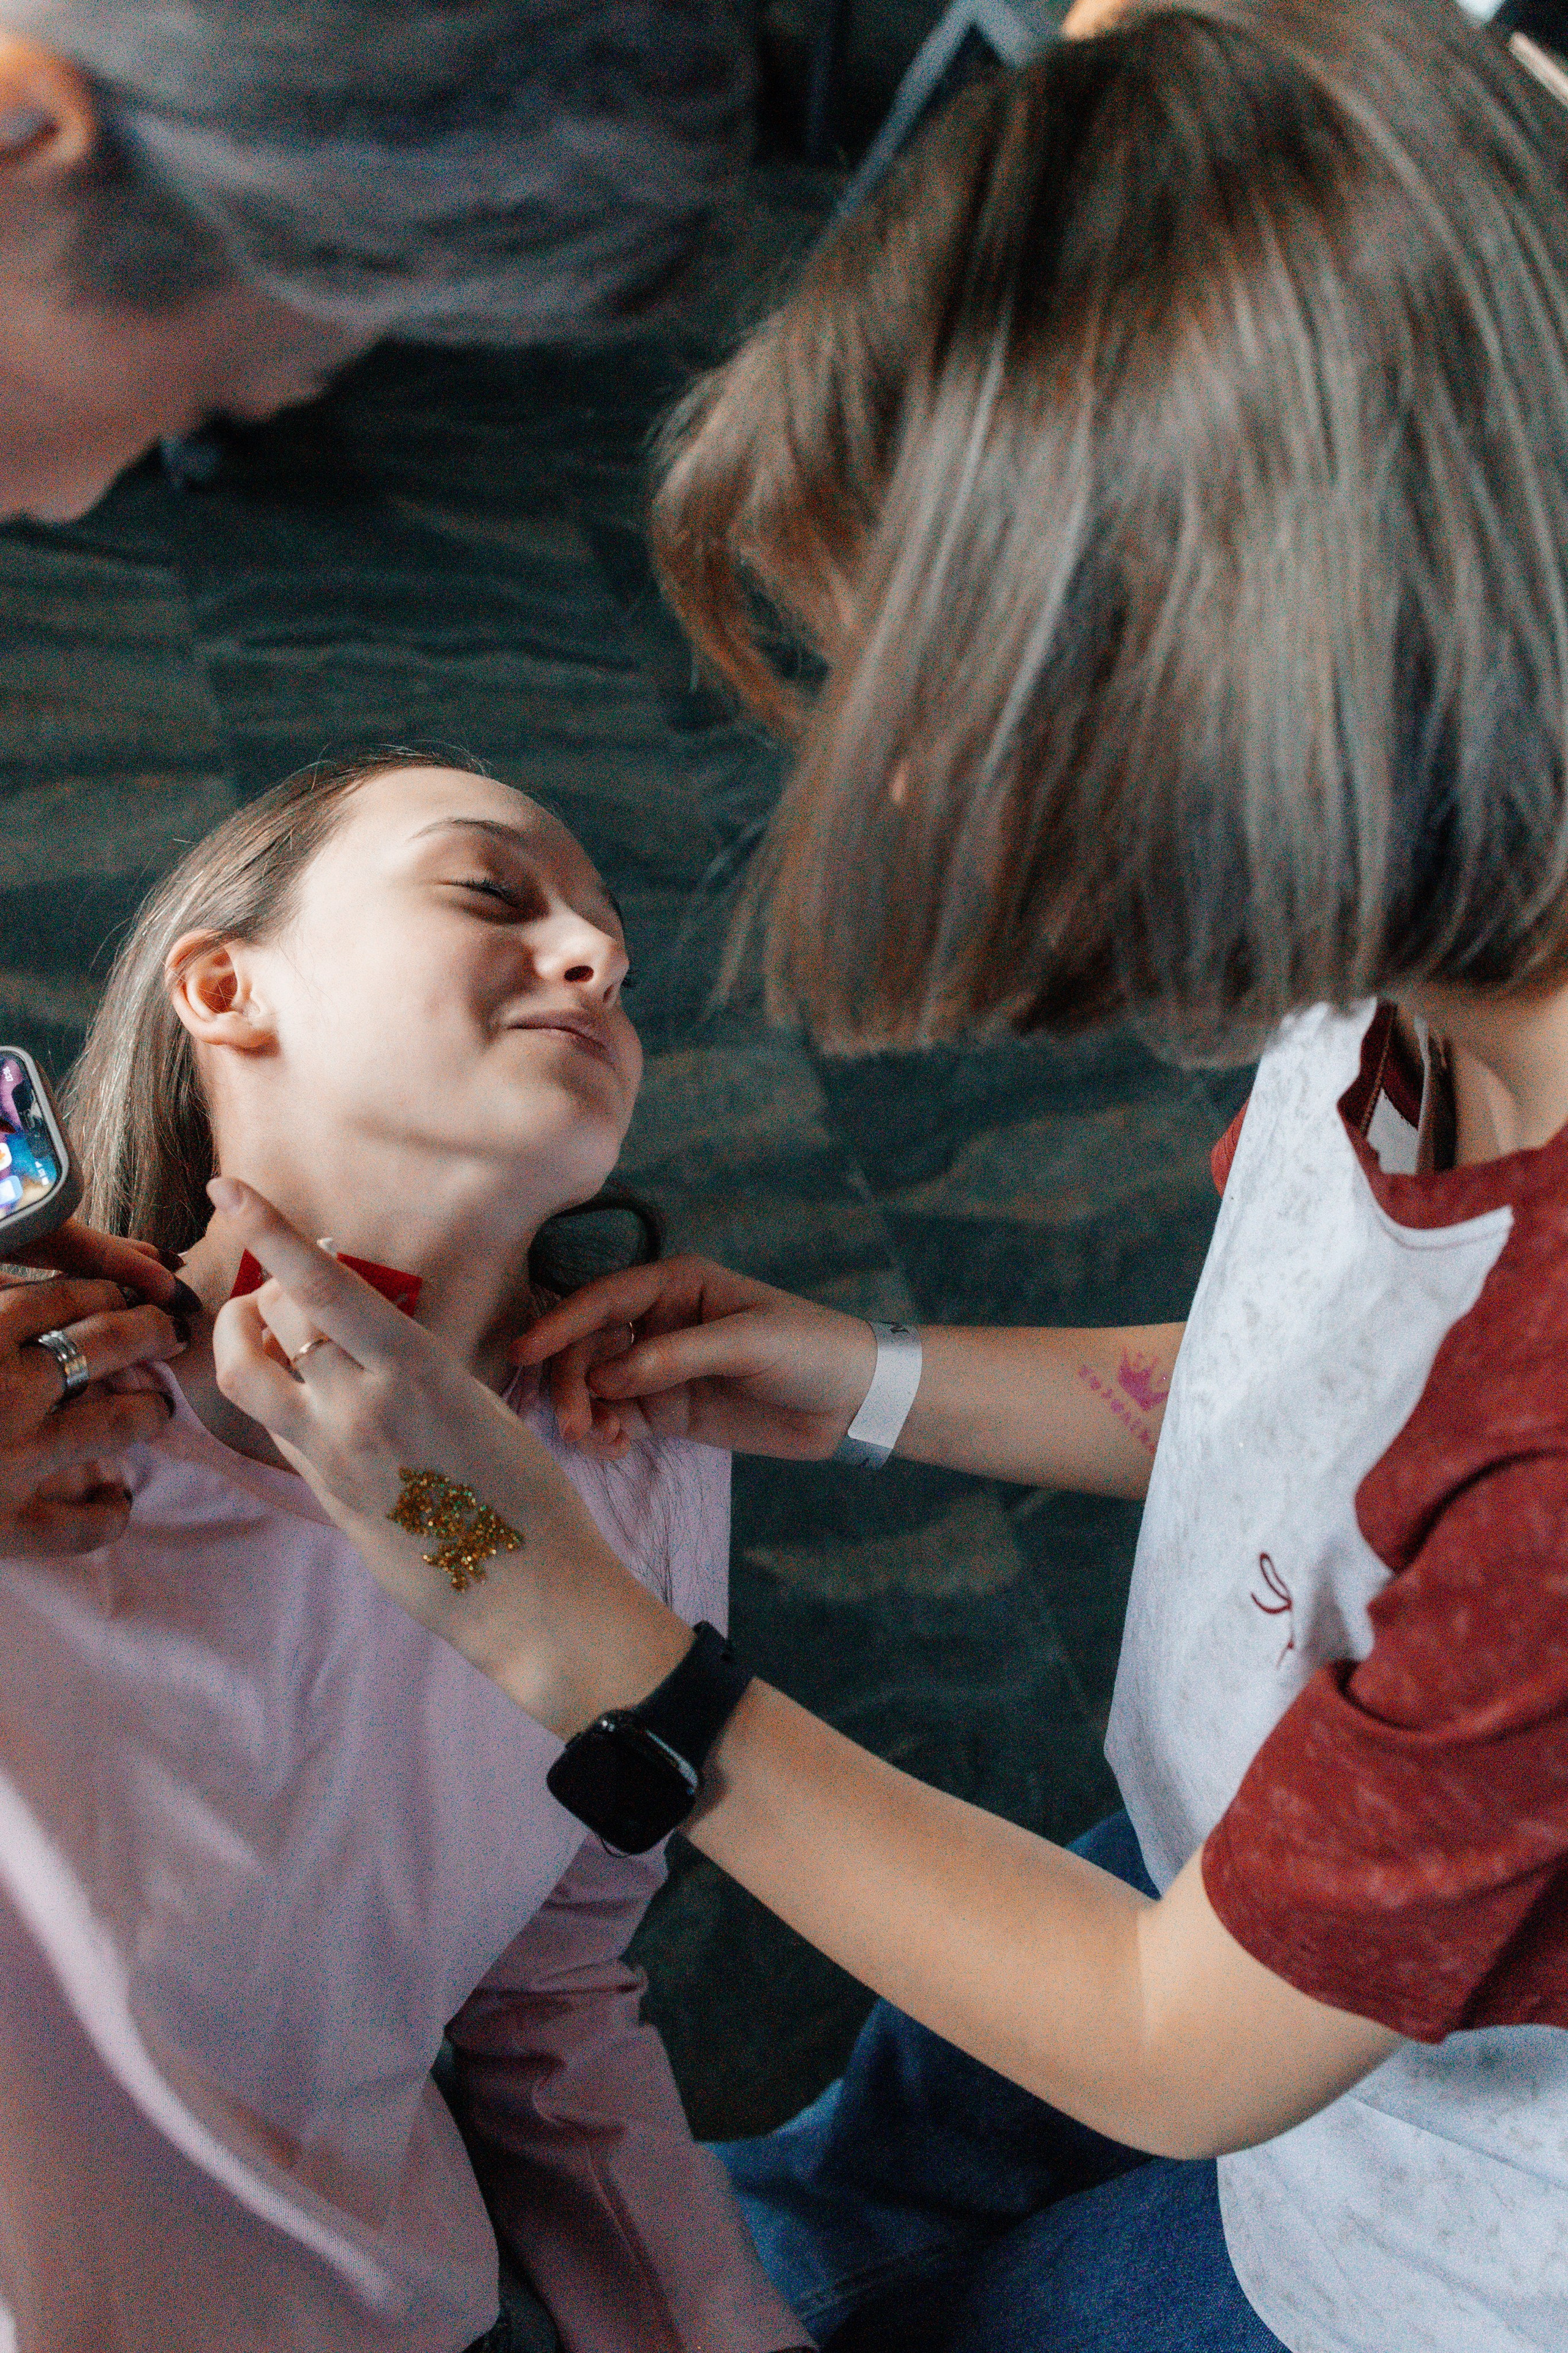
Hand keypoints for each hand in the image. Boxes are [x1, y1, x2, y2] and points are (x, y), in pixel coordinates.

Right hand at [0, 1230, 190, 1553]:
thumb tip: (36, 1293)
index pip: (63, 1296)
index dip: (107, 1289)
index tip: (126, 1292)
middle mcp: (2, 1389)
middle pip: (105, 1345)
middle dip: (149, 1332)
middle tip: (170, 1332)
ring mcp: (9, 1459)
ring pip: (114, 1424)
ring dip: (147, 1411)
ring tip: (157, 1407)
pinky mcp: (3, 1527)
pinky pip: (81, 1525)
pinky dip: (109, 1513)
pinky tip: (116, 1500)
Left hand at [205, 1180, 686, 1727]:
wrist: (526, 1588)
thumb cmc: (524, 1491)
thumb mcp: (475, 1401)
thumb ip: (408, 1365)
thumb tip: (357, 1335)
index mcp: (412, 1369)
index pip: (320, 1285)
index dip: (268, 1229)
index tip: (228, 1185)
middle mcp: (359, 1406)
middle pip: (274, 1315)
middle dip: (273, 1279)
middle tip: (295, 1273)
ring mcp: (331, 1453)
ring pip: (248, 1370)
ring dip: (244, 1333)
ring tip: (265, 1323)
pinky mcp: (321, 1492)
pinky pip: (276, 1422)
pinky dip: (277, 1387)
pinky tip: (310, 1387)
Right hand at [510, 1254, 878, 1458]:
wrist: (853, 1400)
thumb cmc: (810, 1349)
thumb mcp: (748, 1344)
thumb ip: (675, 1357)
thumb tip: (606, 1378)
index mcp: (675, 1284)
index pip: (602, 1300)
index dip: (560, 1325)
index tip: (522, 1353)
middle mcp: (658, 1320)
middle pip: (589, 1346)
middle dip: (571, 1383)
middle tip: (572, 1425)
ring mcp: (660, 1367)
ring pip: (596, 1386)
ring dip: (584, 1412)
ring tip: (595, 1442)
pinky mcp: (668, 1410)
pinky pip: (619, 1418)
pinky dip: (606, 1434)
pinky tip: (611, 1449)